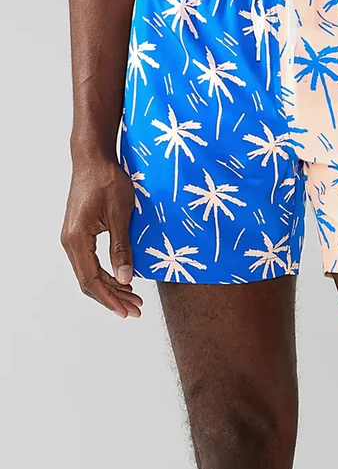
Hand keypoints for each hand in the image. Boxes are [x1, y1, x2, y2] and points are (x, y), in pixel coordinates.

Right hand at [61, 157, 142, 317]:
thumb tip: (126, 278)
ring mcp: (73, 237)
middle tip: (136, 308)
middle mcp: (70, 241)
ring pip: (89, 272)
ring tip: (133, 297)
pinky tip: (123, 278)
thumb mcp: (120, 215)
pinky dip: (106, 273)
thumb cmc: (107, 181)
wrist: (93, 158)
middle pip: (89, 281)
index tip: (127, 310)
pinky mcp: (80, 233)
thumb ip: (122, 248)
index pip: (91, 280)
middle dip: (113, 297)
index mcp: (77, 239)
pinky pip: (90, 261)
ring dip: (111, 287)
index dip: (110, 298)